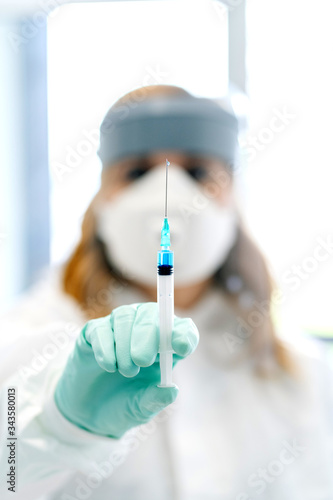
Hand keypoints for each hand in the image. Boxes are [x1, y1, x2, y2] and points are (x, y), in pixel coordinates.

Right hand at [54, 302, 198, 437]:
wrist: (88, 412)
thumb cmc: (122, 404)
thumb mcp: (140, 409)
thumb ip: (154, 400)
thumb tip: (172, 390)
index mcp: (165, 347)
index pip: (182, 328)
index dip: (184, 333)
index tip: (181, 348)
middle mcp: (144, 330)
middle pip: (151, 314)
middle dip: (148, 336)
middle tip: (142, 361)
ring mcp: (118, 328)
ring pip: (125, 316)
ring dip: (125, 342)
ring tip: (125, 370)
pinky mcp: (94, 332)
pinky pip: (101, 328)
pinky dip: (105, 346)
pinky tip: (108, 365)